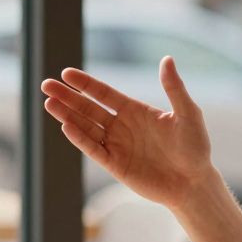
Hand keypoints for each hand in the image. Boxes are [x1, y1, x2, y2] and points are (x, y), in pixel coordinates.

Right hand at [41, 56, 215, 209]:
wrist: (194, 182)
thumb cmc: (195, 147)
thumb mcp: (188, 113)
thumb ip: (174, 88)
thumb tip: (167, 59)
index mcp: (134, 110)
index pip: (103, 93)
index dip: (85, 84)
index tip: (66, 73)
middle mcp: (121, 126)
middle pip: (87, 108)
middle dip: (67, 97)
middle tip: (46, 85)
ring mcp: (116, 145)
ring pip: (85, 127)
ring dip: (67, 115)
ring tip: (48, 103)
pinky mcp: (115, 165)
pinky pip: (93, 149)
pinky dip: (79, 139)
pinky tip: (66, 126)